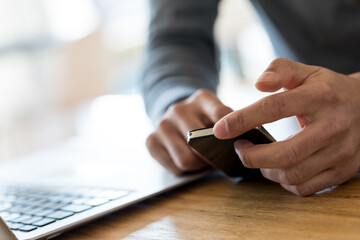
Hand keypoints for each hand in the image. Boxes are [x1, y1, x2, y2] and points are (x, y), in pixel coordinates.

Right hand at [146, 89, 232, 174]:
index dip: (231, 134)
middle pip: (202, 143)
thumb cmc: (204, 120)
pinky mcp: (151, 140)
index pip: (221, 116)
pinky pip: (174, 167)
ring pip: (186, 159)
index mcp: (202, 98)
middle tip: (218, 158)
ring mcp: (162, 124)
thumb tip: (246, 141)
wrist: (175, 116)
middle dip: (213, 156)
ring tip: (203, 160)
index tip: (236, 145)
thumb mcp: (219, 115)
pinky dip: (184, 170)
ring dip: (198, 165)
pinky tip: (187, 159)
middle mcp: (179, 109)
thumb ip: (232, 124)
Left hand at [214, 58, 359, 195]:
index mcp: (319, 96)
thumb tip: (258, 83)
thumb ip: (280, 70)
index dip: (242, 120)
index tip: (219, 130)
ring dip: (265, 170)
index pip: (273, 108)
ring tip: (257, 158)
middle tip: (239, 148)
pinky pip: (306, 187)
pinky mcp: (344, 170)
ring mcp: (341, 152)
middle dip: (251, 156)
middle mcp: (332, 126)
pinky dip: (284, 182)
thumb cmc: (328, 90)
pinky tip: (278, 169)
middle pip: (283, 153)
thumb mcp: (307, 72)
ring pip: (293, 174)